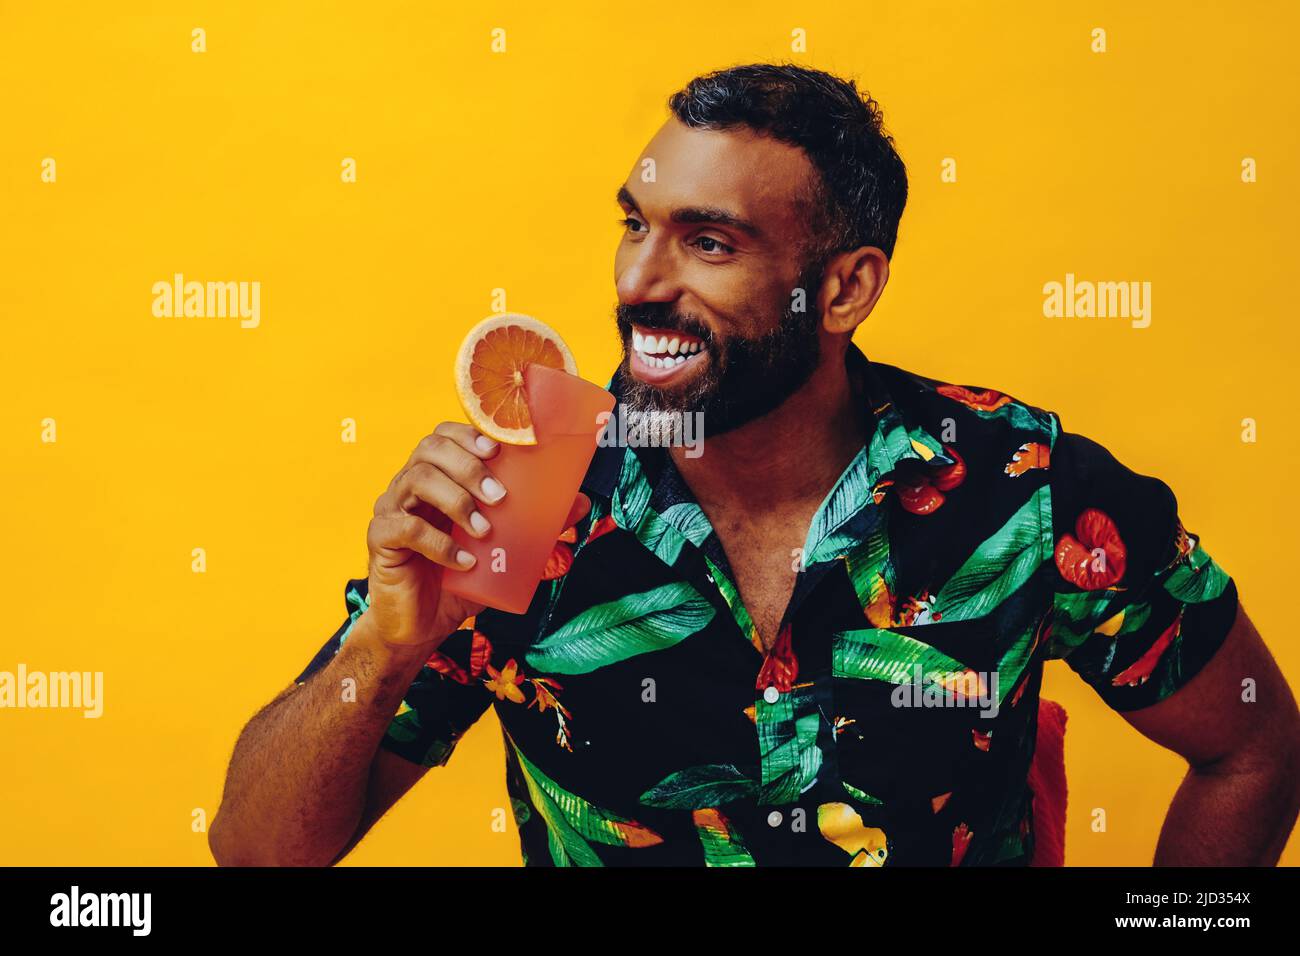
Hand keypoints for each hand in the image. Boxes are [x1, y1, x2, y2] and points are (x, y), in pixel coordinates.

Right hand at [364, 422, 589, 647]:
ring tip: (484, 530)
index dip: (468, 434)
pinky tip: (463, 561)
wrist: (420, 626)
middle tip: (500, 497)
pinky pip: (406, 528)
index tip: (497, 450)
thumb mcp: (503, 551)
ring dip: (457, 500)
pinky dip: (439, 543)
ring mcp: (391, 509)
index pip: (444, 436)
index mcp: (437, 478)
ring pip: (417, 479)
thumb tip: (580, 502)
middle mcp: (409, 485)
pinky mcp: (381, 538)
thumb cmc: (459, 581)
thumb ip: (536, 525)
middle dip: (470, 467)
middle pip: (430, 449)